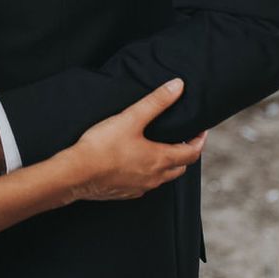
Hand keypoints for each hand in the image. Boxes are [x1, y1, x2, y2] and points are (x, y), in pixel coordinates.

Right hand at [68, 79, 206, 202]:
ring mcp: (140, 187)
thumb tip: (178, 86)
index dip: (199, 141)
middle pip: (180, 168)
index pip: (192, 153)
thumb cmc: (103, 145)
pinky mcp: (125, 192)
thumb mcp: (131, 118)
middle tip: (183, 138)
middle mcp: (154, 177)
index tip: (201, 130)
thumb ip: (156, 102)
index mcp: (160, 159)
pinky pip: (145, 183)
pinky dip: (148, 172)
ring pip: (163, 177)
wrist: (77, 174)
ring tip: (160, 147)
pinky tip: (136, 162)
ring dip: (168, 164)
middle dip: (185, 152)